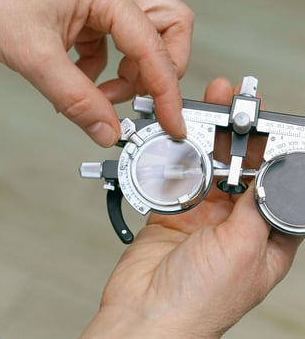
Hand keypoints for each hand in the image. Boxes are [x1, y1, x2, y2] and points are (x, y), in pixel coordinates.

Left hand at [0, 0, 193, 145]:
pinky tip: (86, 83)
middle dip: (162, 70)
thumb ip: (77, 100)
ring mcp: (105, 2)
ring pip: (148, 40)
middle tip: (140, 97)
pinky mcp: (93, 16)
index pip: (154, 48)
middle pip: (170, 29)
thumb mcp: (36, 59)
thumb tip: (108, 131)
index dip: (167, 92)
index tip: (171, 122)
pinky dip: (111, 73)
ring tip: (102, 95)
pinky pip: (120, 48)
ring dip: (133, 75)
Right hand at [81, 78, 302, 337]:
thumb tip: (273, 173)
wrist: (144, 313)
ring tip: (212, 113)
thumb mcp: (242, 250)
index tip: (273, 125)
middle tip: (239, 109)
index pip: (278, 186)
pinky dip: (178, 161)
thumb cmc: (198, 302)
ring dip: (211, 143)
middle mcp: (235, 227)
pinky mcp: (174, 214)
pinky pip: (178, 180)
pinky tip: (182, 142)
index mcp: (264, 240)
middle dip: (243, 139)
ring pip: (210, 171)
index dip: (278, 155)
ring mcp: (203, 219)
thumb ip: (257, 208)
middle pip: (243, 172)